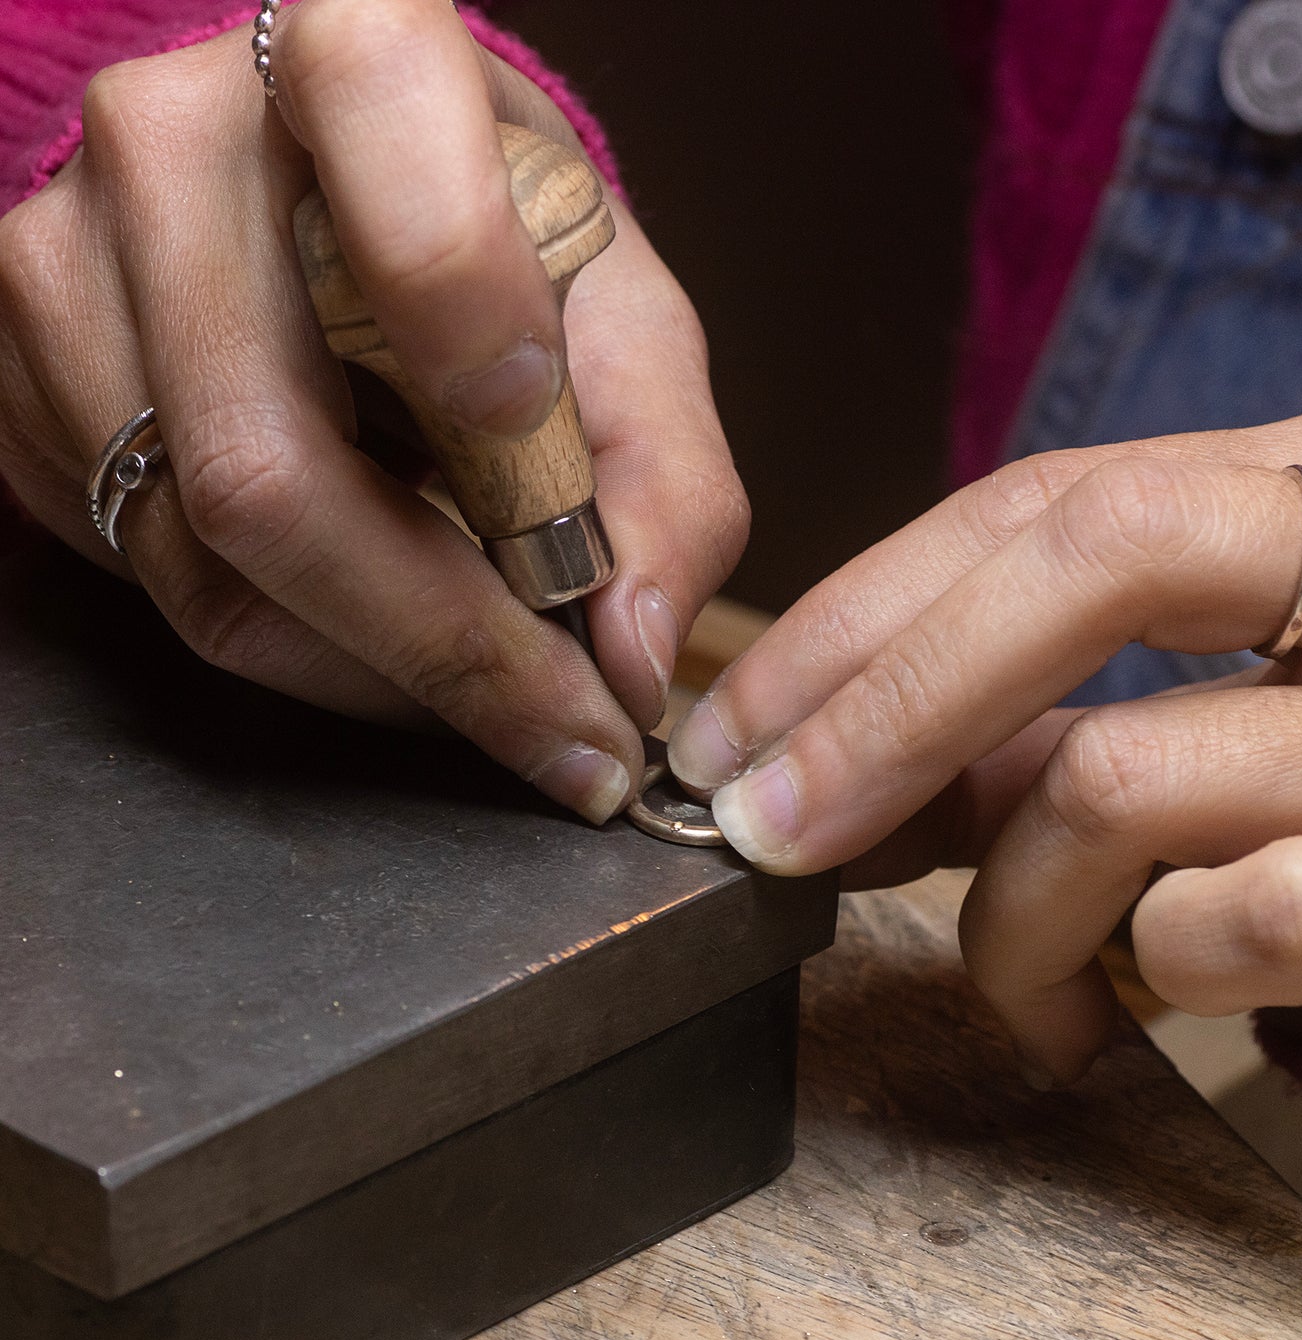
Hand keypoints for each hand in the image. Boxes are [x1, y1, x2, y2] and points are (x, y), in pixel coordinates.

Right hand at [0, 0, 744, 822]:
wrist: (338, 217)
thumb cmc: (506, 257)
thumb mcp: (624, 323)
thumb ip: (666, 474)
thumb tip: (631, 657)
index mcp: (348, 59)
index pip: (374, 104)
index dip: (460, 292)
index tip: (542, 461)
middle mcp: (174, 148)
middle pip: (272, 461)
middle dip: (449, 646)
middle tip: (576, 738)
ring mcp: (70, 272)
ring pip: (212, 560)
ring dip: (389, 675)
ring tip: (511, 699)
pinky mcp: (30, 390)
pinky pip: (165, 582)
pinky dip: (317, 656)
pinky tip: (406, 649)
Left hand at [669, 396, 1301, 1121]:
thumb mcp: (1267, 684)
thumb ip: (1078, 702)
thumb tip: (843, 763)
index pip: (1049, 500)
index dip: (865, 615)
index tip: (737, 731)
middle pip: (1094, 553)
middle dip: (886, 705)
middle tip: (773, 833)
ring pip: (1138, 771)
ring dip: (1018, 912)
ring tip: (1032, 995)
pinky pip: (1276, 912)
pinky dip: (1173, 966)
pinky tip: (1165, 999)